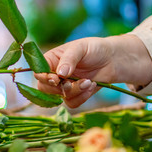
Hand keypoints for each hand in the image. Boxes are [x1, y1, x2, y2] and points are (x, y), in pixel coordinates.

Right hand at [35, 35, 151, 107]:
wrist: (113, 60)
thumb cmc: (95, 48)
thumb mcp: (81, 48)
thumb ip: (69, 59)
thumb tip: (59, 74)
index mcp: (51, 59)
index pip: (38, 71)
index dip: (44, 77)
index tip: (56, 79)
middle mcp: (55, 73)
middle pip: (45, 88)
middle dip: (60, 87)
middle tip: (74, 82)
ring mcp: (64, 85)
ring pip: (60, 97)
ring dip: (75, 92)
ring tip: (89, 82)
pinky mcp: (75, 94)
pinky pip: (72, 103)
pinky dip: (82, 97)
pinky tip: (92, 85)